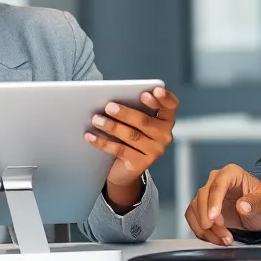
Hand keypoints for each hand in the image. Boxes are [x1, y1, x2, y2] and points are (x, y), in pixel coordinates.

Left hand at [83, 87, 178, 209]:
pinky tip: (90, 136)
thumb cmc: (128, 134)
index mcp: (166, 119)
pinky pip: (120, 150)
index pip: (170, 106)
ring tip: (96, 119)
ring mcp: (154, 151)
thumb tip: (112, 99)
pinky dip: (103, 142)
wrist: (124, 167)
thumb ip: (132, 107)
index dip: (162, 99)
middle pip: (145, 122)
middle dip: (126, 113)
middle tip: (108, 106)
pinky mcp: (140, 163)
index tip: (147, 93)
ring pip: (132, 136)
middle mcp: (164, 135)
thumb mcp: (133, 120)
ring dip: (112, 126)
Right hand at [184, 164, 260, 245]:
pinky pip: (193, 218)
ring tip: (224, 239)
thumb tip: (242, 206)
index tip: (214, 219)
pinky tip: (216, 239)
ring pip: (195, 209)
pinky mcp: (203, 208)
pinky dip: (202, 232)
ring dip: (206, 229)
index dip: (214, 202)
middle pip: (202, 197)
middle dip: (209, 219)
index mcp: (231, 173)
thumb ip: (255, 203)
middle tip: (222, 234)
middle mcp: (216, 181)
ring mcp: (208, 195)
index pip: (218, 185)